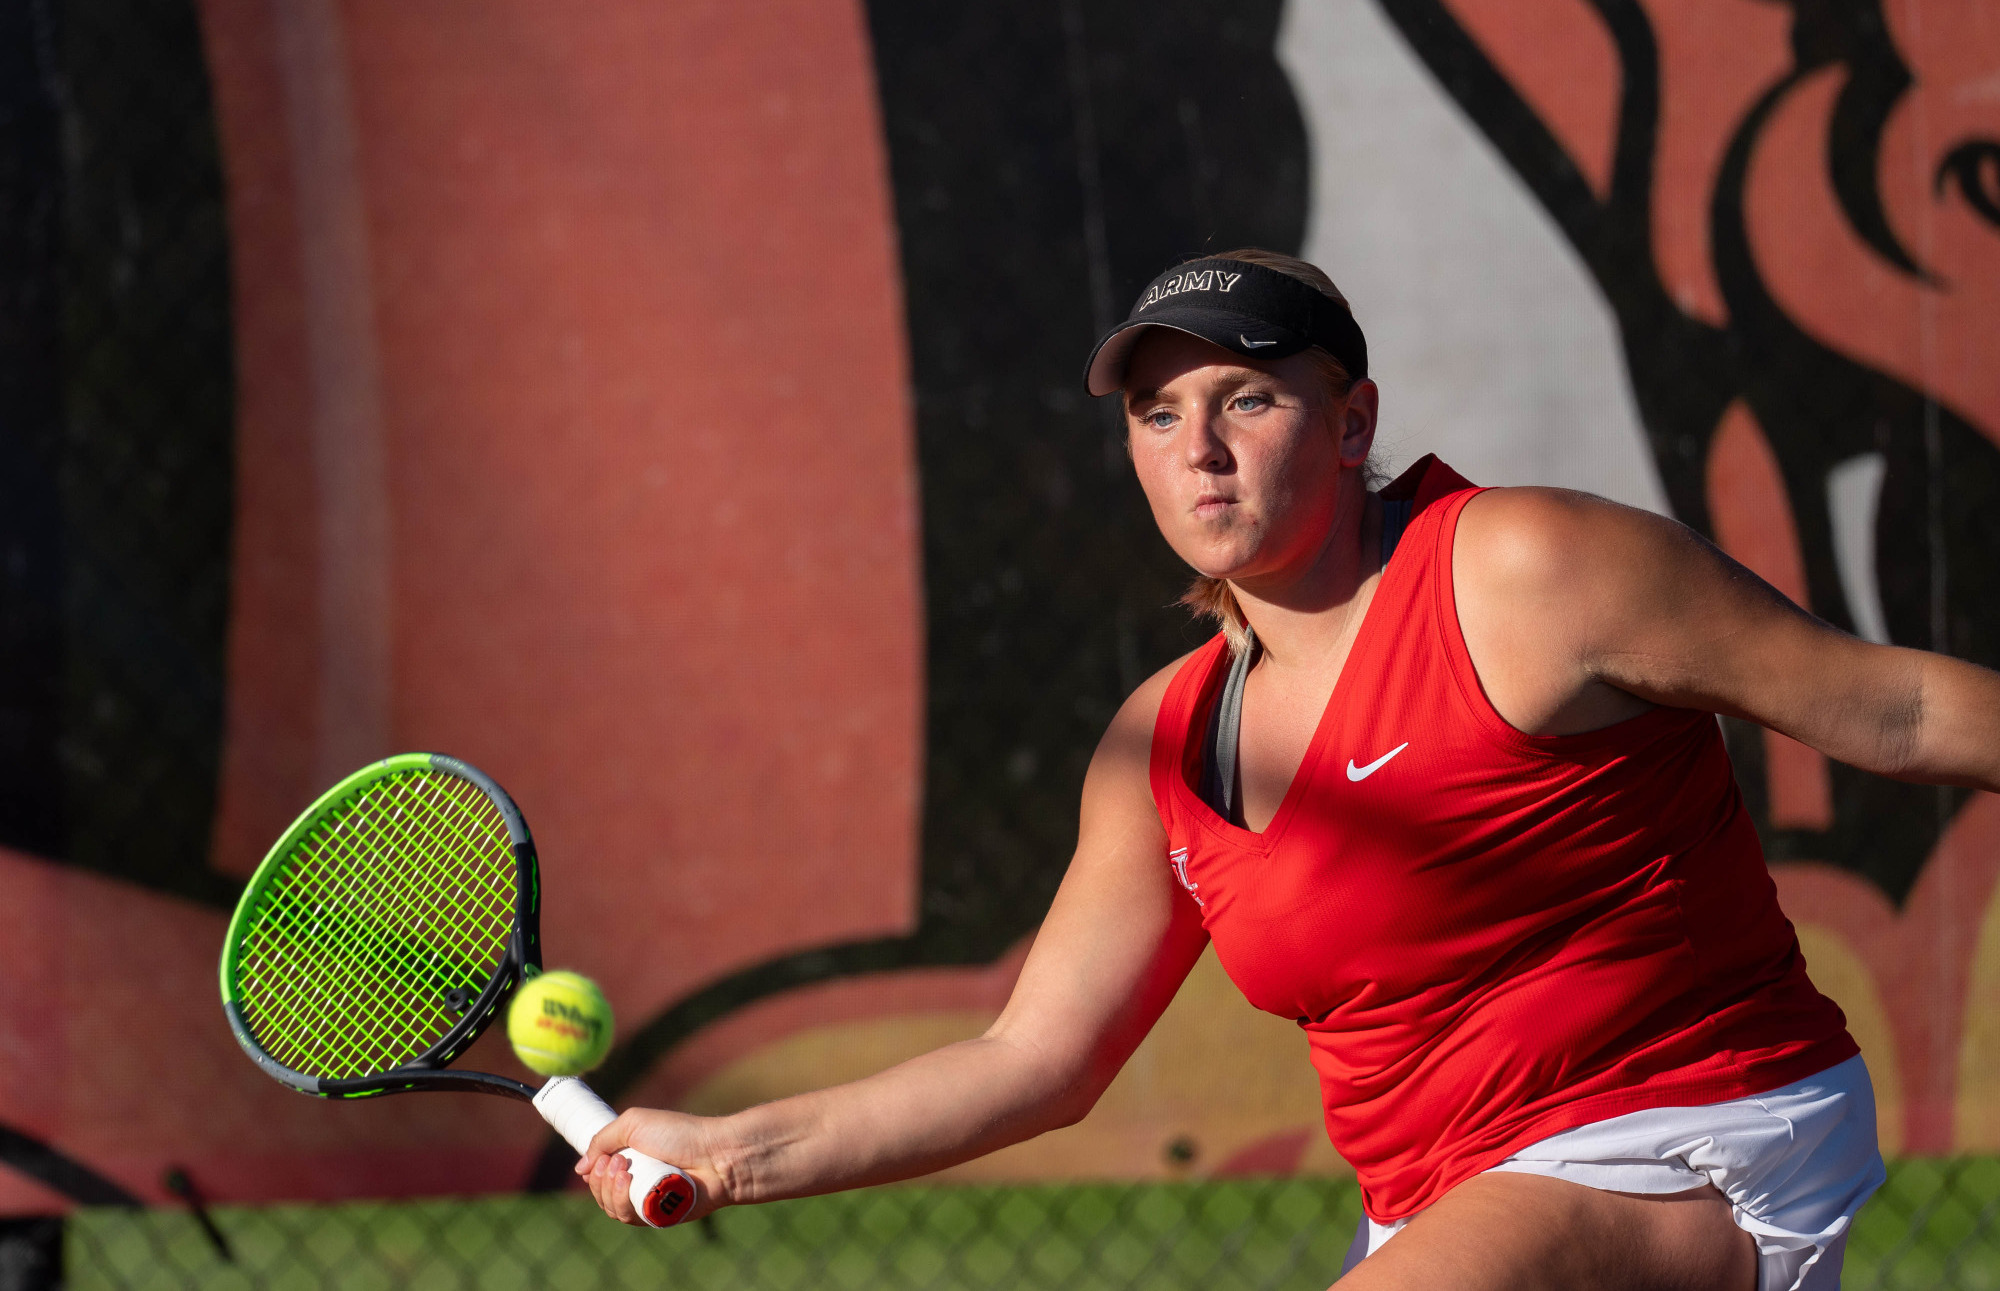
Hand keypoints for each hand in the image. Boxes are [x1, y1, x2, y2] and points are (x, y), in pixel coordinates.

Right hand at [575, 1107, 724, 1226]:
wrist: (714, 1155)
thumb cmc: (679, 1134)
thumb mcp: (634, 1124)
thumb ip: (603, 1140)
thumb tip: (580, 1168)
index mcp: (633, 1159)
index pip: (599, 1174)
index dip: (593, 1169)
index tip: (599, 1159)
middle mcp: (638, 1181)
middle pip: (600, 1192)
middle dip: (600, 1177)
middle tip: (617, 1161)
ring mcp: (646, 1201)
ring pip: (610, 1207)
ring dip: (609, 1188)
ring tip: (625, 1170)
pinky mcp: (655, 1218)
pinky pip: (626, 1217)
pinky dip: (622, 1200)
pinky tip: (629, 1183)